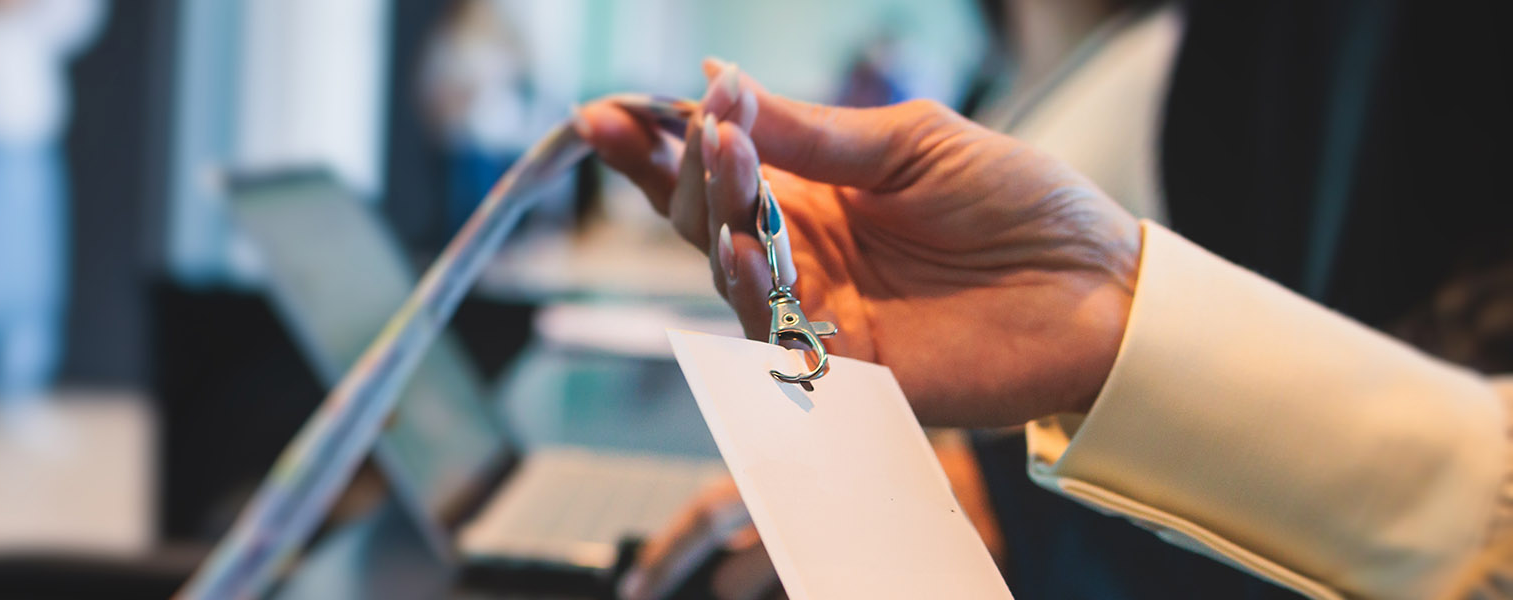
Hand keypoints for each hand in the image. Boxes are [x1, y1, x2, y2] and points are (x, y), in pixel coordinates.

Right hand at [574, 60, 1141, 426]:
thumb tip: (716, 80)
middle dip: (682, 168)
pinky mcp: (844, 367)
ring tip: (722, 158)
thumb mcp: (912, 141)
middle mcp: (804, 252)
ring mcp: (819, 309)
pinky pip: (772, 334)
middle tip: (694, 125)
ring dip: (716, 214)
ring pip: (726, 268)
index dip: (660, 142)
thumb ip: (811, 129)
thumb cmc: (1021, 205)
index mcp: (817, 192)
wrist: (1102, 289)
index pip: (718, 165)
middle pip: (705, 216)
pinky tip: (742, 247)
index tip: (608, 112)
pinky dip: (748, 291)